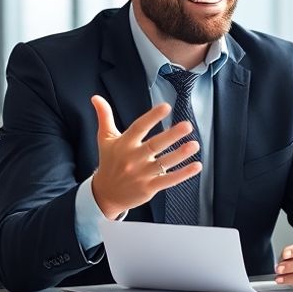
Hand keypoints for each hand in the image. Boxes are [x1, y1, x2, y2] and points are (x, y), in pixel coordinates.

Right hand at [90, 95, 201, 219]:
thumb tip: (95, 97)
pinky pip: (169, 180)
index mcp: (124, 144)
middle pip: (154, 145)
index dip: (152, 117)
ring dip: (180, 154)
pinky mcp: (149, 187)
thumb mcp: (105, 139)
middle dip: (171, 135)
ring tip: (195, 144)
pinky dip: (183, 174)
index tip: (166, 107)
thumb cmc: (109, 162)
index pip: (139, 127)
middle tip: (187, 125)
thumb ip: (104, 117)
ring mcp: (142, 174)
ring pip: (164, 163)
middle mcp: (133, 158)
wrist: (105, 194)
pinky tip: (196, 166)